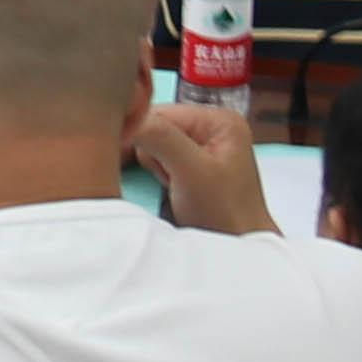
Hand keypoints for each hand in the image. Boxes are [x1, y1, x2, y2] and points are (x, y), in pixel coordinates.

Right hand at [129, 96, 274, 235]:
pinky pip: (157, 159)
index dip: (142, 134)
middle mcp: (211, 127)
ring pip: (150, 143)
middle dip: (149, 153)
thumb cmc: (225, 215)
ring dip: (152, 166)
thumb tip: (123, 116)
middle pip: (153, 125)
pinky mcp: (192, 166)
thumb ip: (160, 137)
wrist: (237, 251)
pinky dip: (153, 174)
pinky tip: (167, 188)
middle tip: (167, 179)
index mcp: (219, 119)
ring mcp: (202, 147)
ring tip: (171, 187)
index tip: (146, 163)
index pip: (158, 110)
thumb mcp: (192, 171)